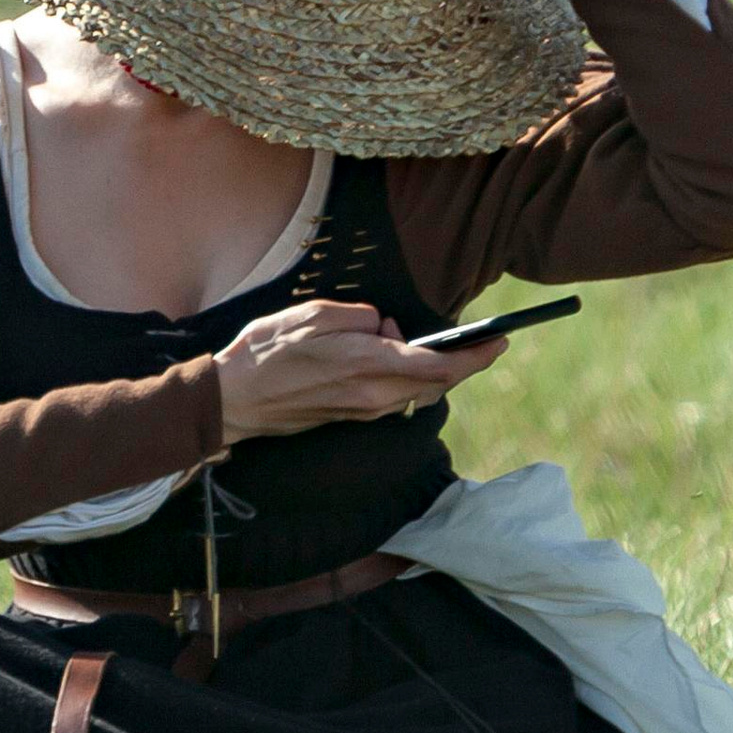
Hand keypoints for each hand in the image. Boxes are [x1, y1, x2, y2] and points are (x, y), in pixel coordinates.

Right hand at [212, 298, 507, 444]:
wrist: (232, 401)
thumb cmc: (266, 352)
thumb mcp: (314, 314)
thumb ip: (358, 317)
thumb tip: (383, 325)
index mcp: (368, 365)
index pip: (439, 366)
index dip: (476, 356)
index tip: (500, 341)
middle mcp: (373, 395)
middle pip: (437, 382)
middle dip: (459, 360)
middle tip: (474, 338)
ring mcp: (364, 412)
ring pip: (417, 391)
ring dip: (426, 367)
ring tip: (395, 336)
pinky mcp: (352, 417)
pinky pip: (395, 397)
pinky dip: (405, 377)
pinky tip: (385, 355)